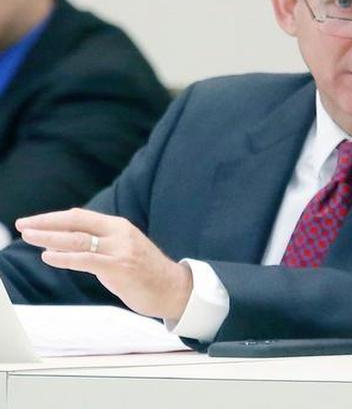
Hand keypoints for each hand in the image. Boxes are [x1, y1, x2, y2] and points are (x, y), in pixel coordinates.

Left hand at [15, 208, 191, 320]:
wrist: (175, 289)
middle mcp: (119, 234)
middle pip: (76, 222)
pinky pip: (86, 260)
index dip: (53, 217)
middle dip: (46, 223)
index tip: (33, 221)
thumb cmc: (146, 273)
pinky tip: (48, 256)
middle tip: (23, 225)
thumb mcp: (123, 250)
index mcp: (119, 226)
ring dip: (49, 238)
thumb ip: (98, 245)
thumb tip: (61, 244)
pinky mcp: (120, 268)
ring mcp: (120, 250)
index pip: (80, 216)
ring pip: (78, 240)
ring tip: (29, 237)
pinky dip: (65, 258)